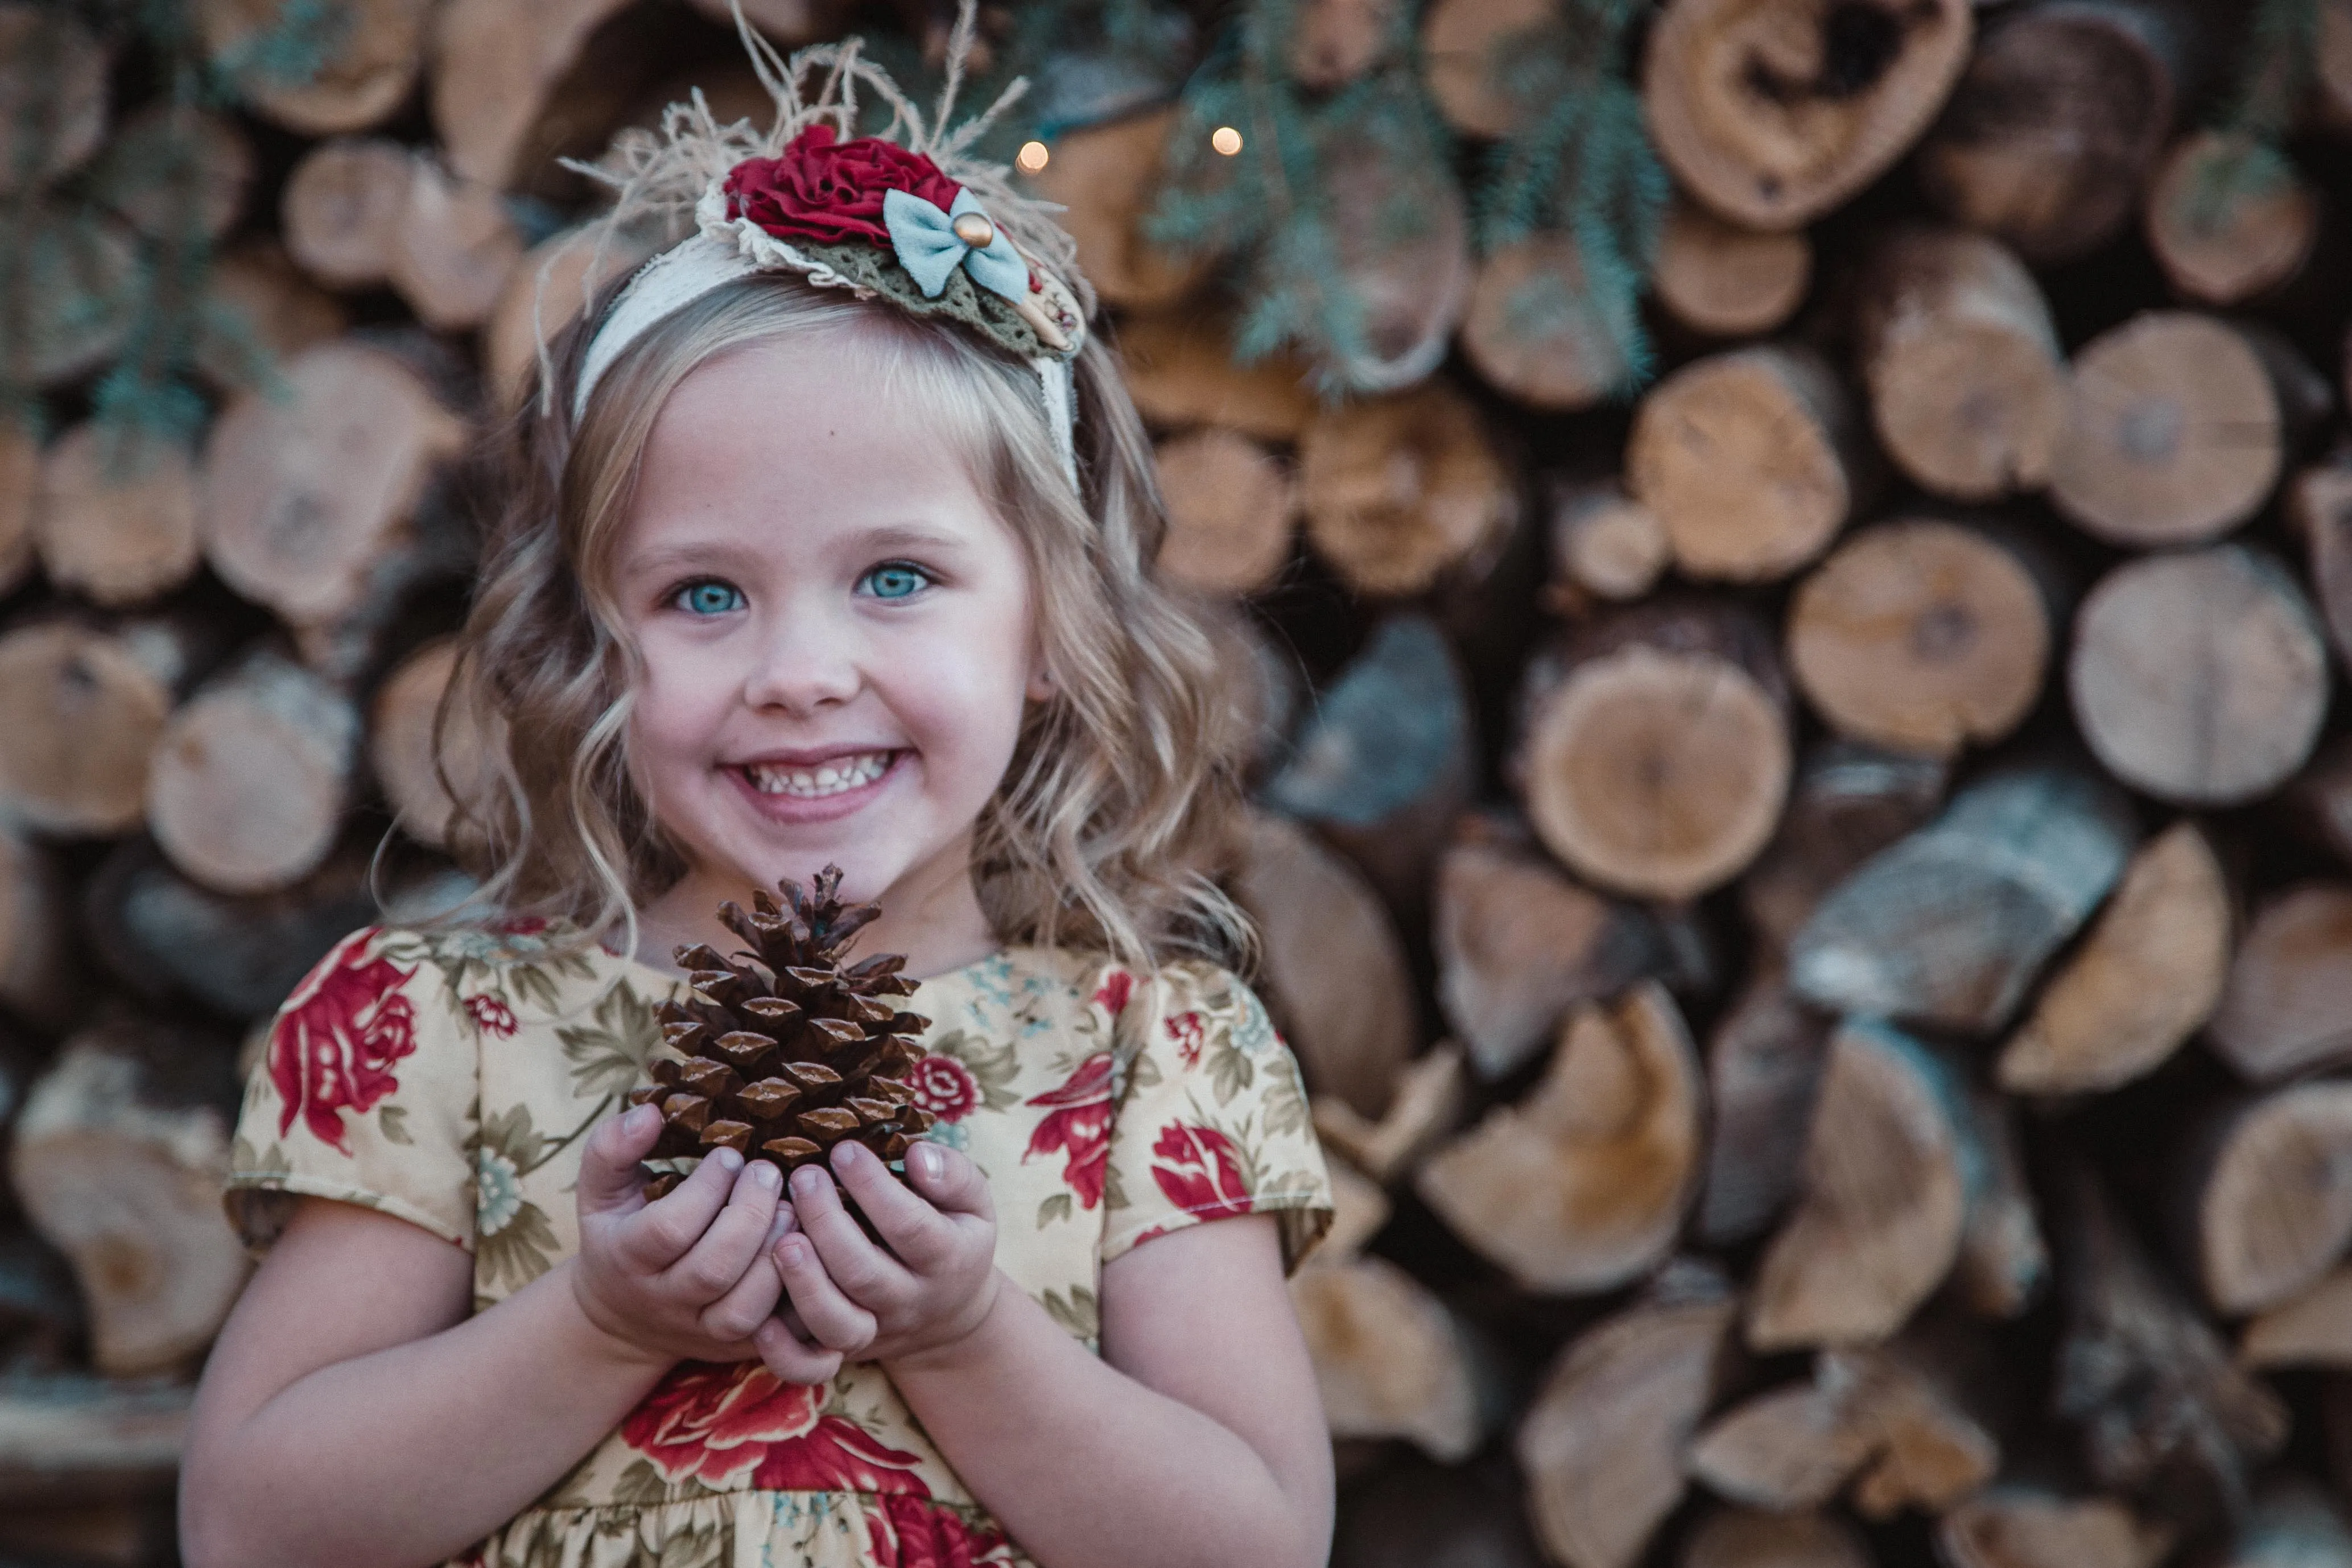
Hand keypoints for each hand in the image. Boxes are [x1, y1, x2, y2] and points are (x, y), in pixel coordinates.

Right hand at [570, 1104, 840, 1377]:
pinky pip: (777, 1335)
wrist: (623, 1318)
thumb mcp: (600, 1192)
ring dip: (776, 1255)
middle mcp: (665, 1302)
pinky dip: (799, 1295)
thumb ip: (612, 1149)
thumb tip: (649, 1112)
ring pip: (746, 1309)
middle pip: (712, 1270)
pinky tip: (809, 1248)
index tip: (730, 1156)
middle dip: (749, 1216)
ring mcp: (703, 1331)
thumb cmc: (620, 1235)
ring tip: (793, 1210)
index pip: (666, 1231)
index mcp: (627, 1260)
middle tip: (770, 1174)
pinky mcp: (738, 1347)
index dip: (704, 1191)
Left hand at [760, 1140, 998, 1377]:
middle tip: (803, 1176)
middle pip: (863, 1274)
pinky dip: (782, 1351)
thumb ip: (953, 1175)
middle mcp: (908, 1301)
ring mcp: (873, 1331)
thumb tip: (915, 1156)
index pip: (909, 1225)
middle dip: (827, 1223)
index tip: (844, 1150)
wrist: (949, 1313)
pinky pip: (808, 1367)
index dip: (874, 1188)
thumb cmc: (951, 1235)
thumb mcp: (972, 1203)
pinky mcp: (840, 1352)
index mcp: (946, 1259)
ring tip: (781, 1236)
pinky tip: (763, 1315)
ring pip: (834, 1322)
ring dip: (803, 1281)